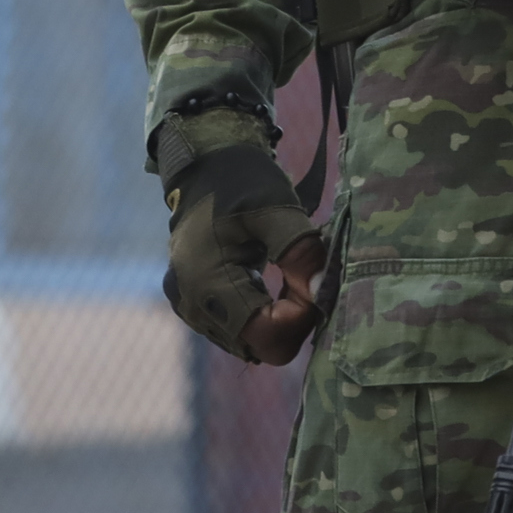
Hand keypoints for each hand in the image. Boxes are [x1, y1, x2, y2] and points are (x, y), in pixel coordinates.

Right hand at [159, 126, 326, 365]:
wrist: (207, 166)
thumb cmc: (242, 182)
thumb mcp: (277, 208)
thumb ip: (301, 251)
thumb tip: (321, 293)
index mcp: (206, 280)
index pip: (264, 335)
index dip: (298, 315)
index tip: (311, 280)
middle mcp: (193, 304)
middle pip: (259, 345)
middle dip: (292, 318)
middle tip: (304, 276)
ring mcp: (192, 308)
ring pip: (251, 342)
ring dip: (279, 318)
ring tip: (288, 276)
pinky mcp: (198, 306)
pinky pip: (240, 330)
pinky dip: (264, 315)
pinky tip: (273, 284)